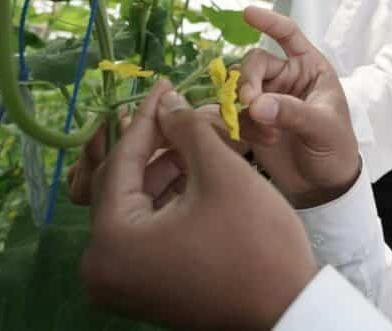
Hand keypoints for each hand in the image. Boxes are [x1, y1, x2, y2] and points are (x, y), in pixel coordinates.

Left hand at [81, 80, 317, 330]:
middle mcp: (102, 267)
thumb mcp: (221, 173)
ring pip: (138, 205)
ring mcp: (122, 282)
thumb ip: (186, 129)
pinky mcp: (144, 287)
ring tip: (199, 138)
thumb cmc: (255, 240)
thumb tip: (165, 102)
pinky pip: (147, 229)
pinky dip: (170, 199)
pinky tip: (197, 171)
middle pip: (124, 185)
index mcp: (111, 241)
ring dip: (168, 169)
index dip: (147, 117)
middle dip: (158, 144)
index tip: (163, 83)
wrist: (289, 309)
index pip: (121, 162)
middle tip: (181, 108)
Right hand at [237, 6, 361, 207]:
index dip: (269, 22)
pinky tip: (262, 142)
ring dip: (245, 107)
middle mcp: (286, 78)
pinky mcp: (253, 122)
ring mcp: (267, 99)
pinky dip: (242, 125)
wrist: (324, 187)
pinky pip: (235, 113)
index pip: (288, 35)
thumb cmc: (335, 148)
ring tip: (267, 133)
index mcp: (310, 68)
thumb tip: (256, 103)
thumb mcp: (323, 127)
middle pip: (254, 63)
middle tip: (250, 102)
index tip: (248, 13)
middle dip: (248, 80)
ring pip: (240, 87)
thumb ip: (292, 112)